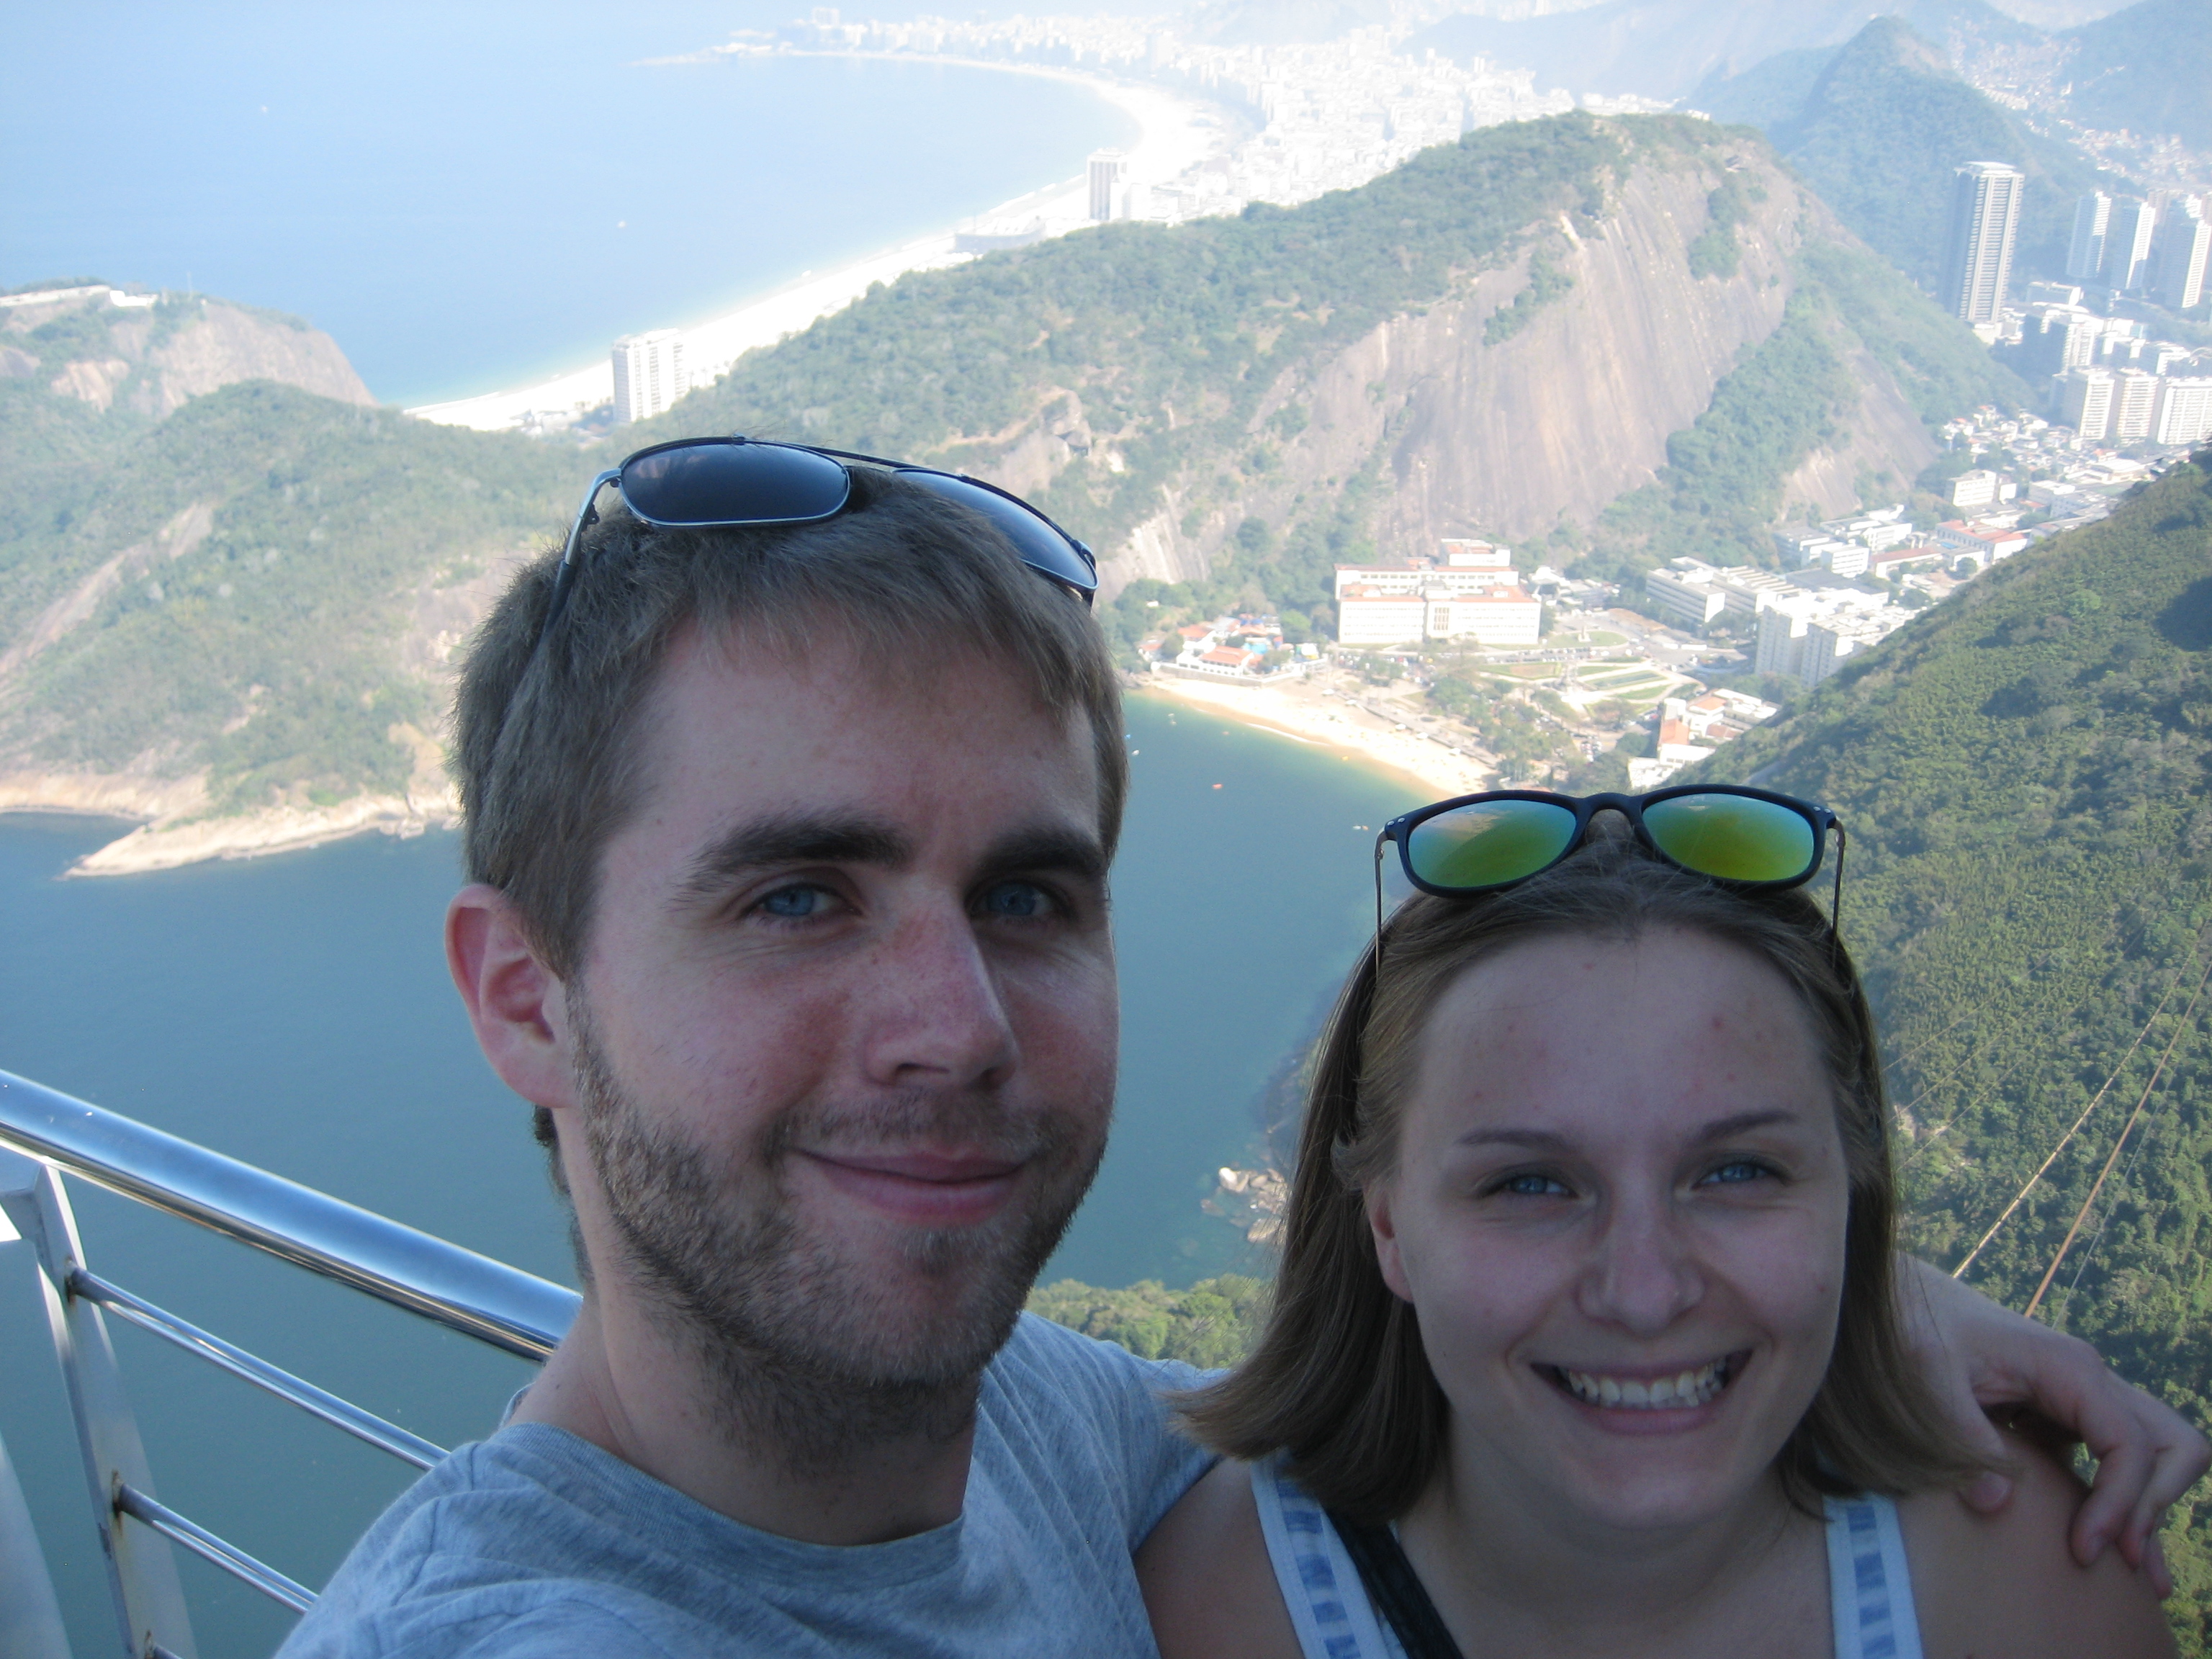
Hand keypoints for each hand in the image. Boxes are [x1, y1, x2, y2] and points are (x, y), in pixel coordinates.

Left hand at [1898, 1255, 2207, 1595]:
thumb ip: (1961, 1433)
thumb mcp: (1928, 1374)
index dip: (2120, 1502)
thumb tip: (1996, 1505)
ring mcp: (2083, 1399)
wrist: (1906, 1298)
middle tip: (2121, 1558)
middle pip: (2172, 1444)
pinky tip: (2112, 1547)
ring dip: (2151, 1506)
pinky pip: (2114, 1460)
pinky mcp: (2064, 1417)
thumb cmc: (1917, 1326)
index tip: (2085, 1548)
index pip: (2130, 1444)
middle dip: (2156, 1502)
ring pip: (2155, 1453)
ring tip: (2137, 1573)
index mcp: (2069, 1369)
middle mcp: (2090, 1382)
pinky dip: (2121, 1500)